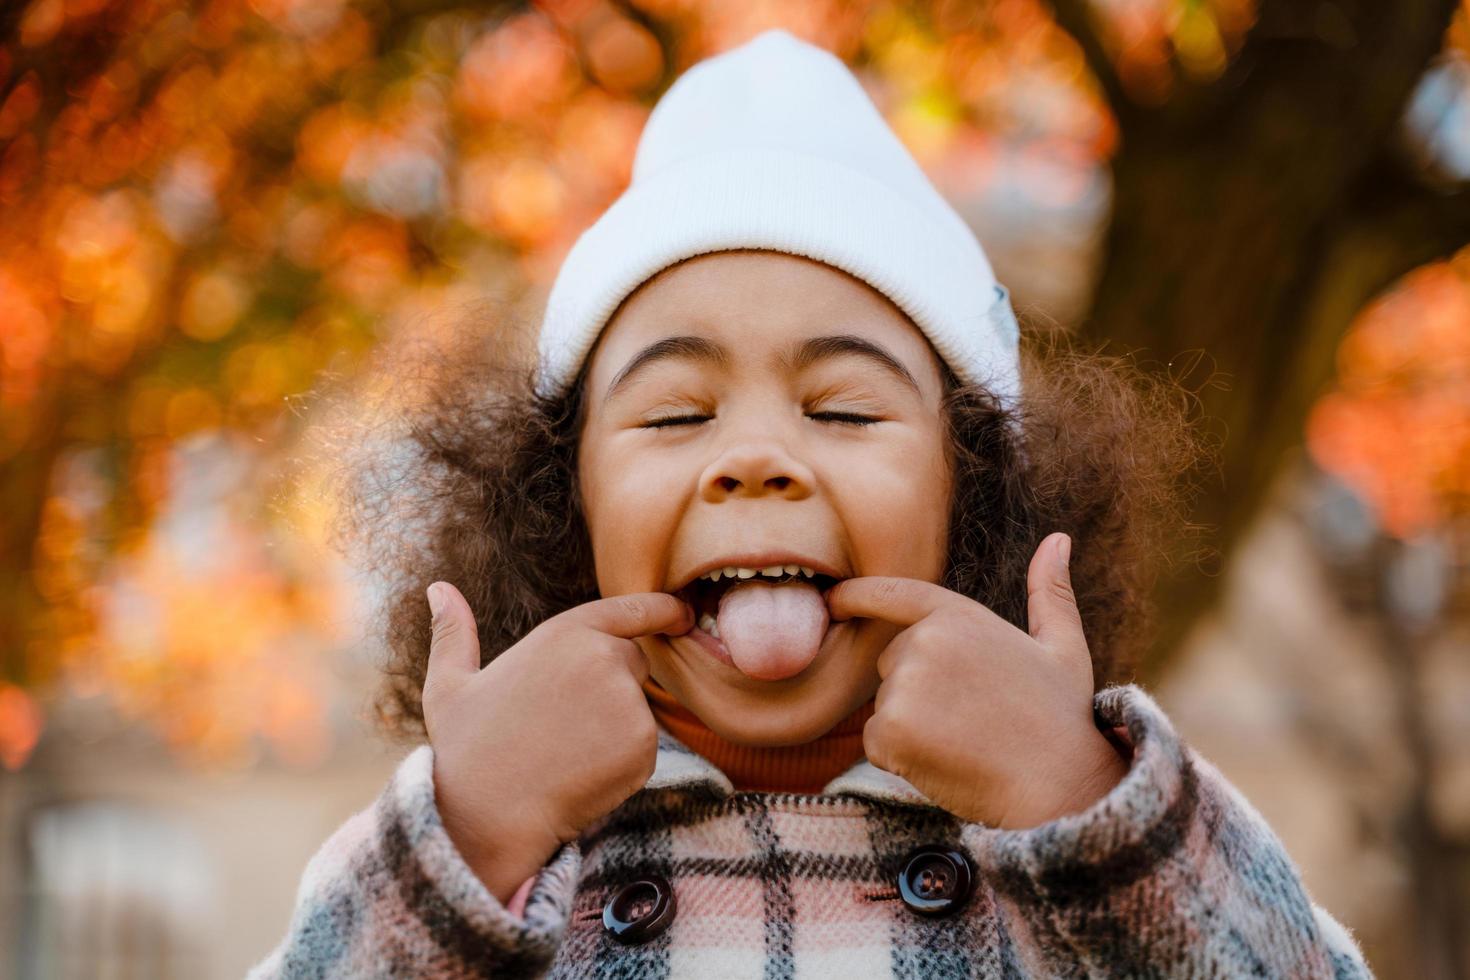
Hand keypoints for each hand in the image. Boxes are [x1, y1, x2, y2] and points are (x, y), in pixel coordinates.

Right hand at [422, 582, 692, 898]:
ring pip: (637, 710)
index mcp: (564, 633)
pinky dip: (621, 763)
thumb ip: (454, 632)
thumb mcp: (449, 684)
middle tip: (560, 724)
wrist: (486, 815)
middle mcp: (604, 657)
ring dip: (613, 728)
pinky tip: (579, 774)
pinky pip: (642, 749)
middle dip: (609, 687)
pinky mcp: (643, 744)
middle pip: (634, 663)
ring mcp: (628, 701)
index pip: (631, 609)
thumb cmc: (464, 750)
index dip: (662, 609)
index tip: (681, 613)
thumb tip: (438, 588)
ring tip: (562, 752)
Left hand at [824, 532, 1127, 828]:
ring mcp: (904, 684)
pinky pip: (878, 743)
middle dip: (920, 691)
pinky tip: (947, 764)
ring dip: (914, 728)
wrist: (1061, 787)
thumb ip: (1049, 592)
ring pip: (886, 707)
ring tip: (966, 742)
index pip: (894, 594)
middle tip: (973, 719)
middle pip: (891, 664)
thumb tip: (1059, 538)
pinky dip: (903, 759)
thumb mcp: (1063, 647)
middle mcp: (925, 640)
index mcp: (960, 615)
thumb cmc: (1064, 719)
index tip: (832, 599)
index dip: (857, 595)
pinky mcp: (889, 729)